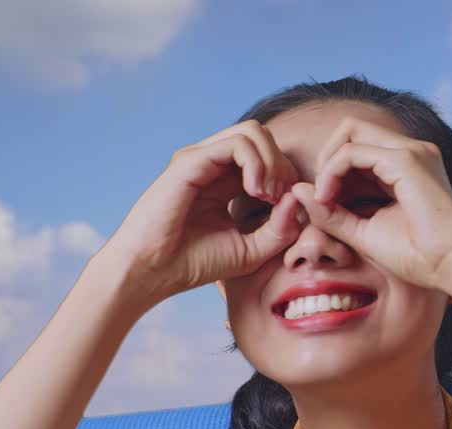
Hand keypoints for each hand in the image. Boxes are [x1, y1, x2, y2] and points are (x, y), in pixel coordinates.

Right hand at [99, 120, 304, 305]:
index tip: (290, 209)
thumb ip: (281, 227)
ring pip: (253, 133)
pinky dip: (257, 163)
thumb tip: (299, 196)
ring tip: (269, 194)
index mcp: (226, 181)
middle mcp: (213, 164)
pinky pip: (236, 144)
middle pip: (264, 138)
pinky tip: (257, 190)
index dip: (288, 177)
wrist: (152, 272)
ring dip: (272, 161)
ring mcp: (200, 158)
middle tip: (281, 199)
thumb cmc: (195, 263)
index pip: (269, 157)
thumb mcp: (253, 250)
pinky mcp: (190, 161)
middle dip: (283, 166)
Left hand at [288, 117, 451, 292]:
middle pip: (351, 129)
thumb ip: (332, 212)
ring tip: (323, 196)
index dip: (331, 170)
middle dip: (325, 156)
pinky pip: (352, 150)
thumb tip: (297, 190)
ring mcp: (411, 150)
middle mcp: (411, 151)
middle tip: (318, 194)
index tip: (322, 204)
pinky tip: (328, 196)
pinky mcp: (405, 160)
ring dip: (327, 161)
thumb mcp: (364, 232)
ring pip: (350, 131)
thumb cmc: (418, 256)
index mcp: (406, 166)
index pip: (357, 147)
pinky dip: (332, 170)